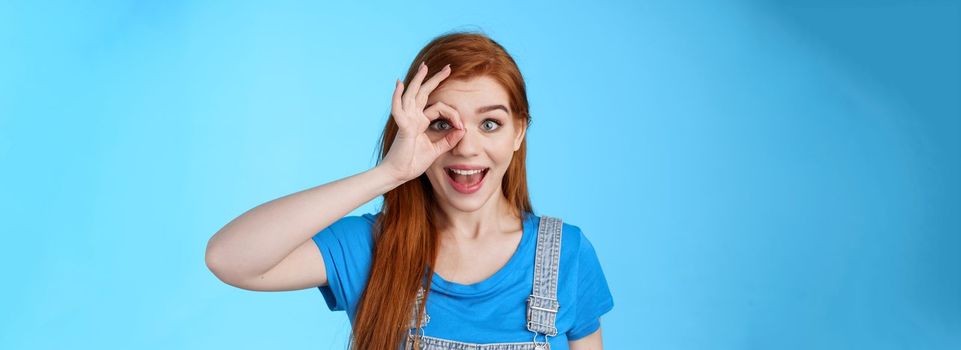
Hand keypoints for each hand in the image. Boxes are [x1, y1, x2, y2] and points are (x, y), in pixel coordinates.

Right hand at [380, 62, 463, 182]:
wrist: (398, 174)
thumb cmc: (412, 163)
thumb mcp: (436, 150)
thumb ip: (448, 140)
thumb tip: (463, 130)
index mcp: (420, 122)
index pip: (439, 108)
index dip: (453, 115)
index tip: (462, 126)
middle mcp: (413, 117)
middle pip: (424, 93)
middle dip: (435, 79)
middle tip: (447, 67)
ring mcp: (406, 120)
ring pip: (412, 95)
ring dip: (418, 80)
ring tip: (424, 67)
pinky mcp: (403, 127)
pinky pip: (399, 109)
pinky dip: (397, 96)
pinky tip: (399, 84)